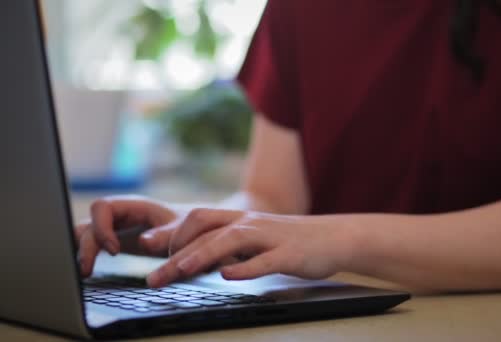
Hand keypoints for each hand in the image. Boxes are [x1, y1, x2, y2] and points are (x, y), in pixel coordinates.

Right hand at [75, 195, 188, 276]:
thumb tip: (144, 241)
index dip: (102, 228)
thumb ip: (164, 234)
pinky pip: (90, 246)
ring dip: (81, 251)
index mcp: (132, 206)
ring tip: (85, 273)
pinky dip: (86, 256)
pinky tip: (88, 273)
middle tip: (88, 271)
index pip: (102, 207)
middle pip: (88, 223)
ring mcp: (112, 228)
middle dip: (84, 246)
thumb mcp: (178, 229)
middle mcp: (117, 215)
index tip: (114, 251)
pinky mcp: (111, 241)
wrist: (189, 229)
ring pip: (84, 235)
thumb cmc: (184, 225)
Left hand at [146, 209, 353, 287]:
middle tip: (153, 276)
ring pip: (231, 240)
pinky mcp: (289, 254)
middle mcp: (250, 224)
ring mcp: (270, 237)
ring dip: (203, 254)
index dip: (171, 232)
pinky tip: (229, 276)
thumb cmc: (289, 242)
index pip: (198, 220)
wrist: (333, 237)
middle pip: (206, 230)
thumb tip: (192, 259)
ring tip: (180, 270)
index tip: (145, 248)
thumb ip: (226, 246)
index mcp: (239, 220)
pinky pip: (266, 260)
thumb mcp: (254, 240)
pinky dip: (246, 267)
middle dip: (176, 251)